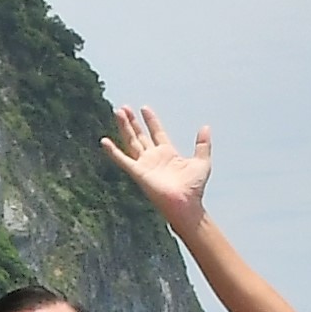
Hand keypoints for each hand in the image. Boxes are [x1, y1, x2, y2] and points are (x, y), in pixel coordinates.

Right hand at [99, 106, 214, 221]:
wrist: (186, 203)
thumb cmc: (194, 188)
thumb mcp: (202, 161)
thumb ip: (203, 144)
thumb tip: (206, 127)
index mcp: (168, 153)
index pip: (156, 132)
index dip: (151, 120)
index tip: (144, 108)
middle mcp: (153, 157)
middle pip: (140, 135)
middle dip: (132, 122)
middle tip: (124, 108)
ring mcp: (144, 164)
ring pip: (131, 142)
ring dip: (124, 127)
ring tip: (118, 112)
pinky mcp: (138, 172)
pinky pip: (123, 160)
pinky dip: (113, 151)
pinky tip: (104, 141)